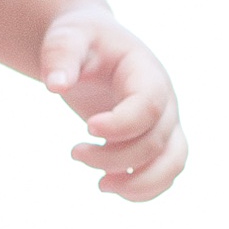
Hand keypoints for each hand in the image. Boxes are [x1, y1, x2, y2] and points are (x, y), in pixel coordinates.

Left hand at [39, 11, 186, 200]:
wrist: (93, 46)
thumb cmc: (81, 40)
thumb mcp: (67, 38)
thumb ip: (60, 56)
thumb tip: (55, 85)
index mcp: (147, 72)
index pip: (148, 106)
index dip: (121, 125)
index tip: (87, 128)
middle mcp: (165, 100)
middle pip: (155, 142)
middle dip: (114, 157)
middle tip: (74, 152)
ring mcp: (166, 122)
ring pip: (172, 164)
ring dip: (138, 183)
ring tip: (100, 185)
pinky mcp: (158, 140)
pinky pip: (166, 173)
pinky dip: (143, 190)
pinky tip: (110, 185)